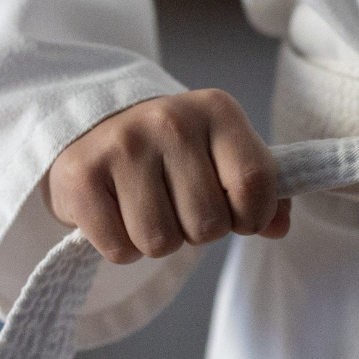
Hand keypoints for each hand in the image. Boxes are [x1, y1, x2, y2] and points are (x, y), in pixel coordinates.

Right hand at [47, 89, 289, 263]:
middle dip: (199, 232)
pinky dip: (122, 247)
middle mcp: (170, 120)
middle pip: (208, 224)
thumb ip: (261, 188)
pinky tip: (118, 214)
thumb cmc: (174, 152)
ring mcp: (122, 144)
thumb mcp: (225, 155)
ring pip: (161, 243)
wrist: (95, 129)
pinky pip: (120, 249)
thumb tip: (277, 227)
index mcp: (217, 110)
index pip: (255, 182)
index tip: (239, 217)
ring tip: (149, 209)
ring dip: (160, 242)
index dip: (253, 217)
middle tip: (180, 206)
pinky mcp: (80, 174)